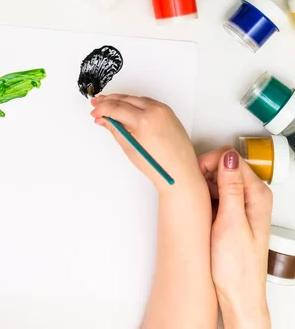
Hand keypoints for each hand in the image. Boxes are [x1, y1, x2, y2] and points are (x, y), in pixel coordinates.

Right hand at [90, 95, 202, 191]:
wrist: (179, 172)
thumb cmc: (158, 165)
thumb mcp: (130, 146)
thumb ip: (115, 129)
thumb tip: (104, 119)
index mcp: (144, 120)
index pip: (116, 108)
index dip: (102, 109)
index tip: (94, 112)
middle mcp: (155, 111)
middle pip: (125, 99)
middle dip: (109, 101)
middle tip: (96, 103)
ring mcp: (163, 110)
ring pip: (136, 98)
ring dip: (121, 100)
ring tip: (107, 104)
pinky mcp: (168, 112)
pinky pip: (146, 102)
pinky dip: (134, 102)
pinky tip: (125, 106)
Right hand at [199, 148, 272, 328]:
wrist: (236, 293)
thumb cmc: (237, 266)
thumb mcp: (231, 222)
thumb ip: (230, 188)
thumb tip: (228, 158)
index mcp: (257, 195)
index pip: (231, 158)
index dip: (209, 163)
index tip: (196, 179)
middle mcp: (251, 196)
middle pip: (223, 166)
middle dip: (203, 174)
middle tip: (194, 196)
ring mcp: (241, 205)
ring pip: (216, 180)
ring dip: (202, 188)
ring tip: (195, 207)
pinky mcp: (230, 214)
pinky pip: (214, 195)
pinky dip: (203, 199)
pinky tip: (198, 213)